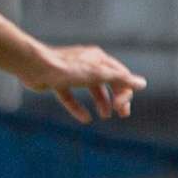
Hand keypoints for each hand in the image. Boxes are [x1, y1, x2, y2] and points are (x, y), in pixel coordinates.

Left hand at [20, 45, 145, 123]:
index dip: (124, 92)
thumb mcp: (98, 74)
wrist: (35, 66)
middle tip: (122, 114)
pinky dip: (78, 107)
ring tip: (104, 116)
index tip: (121, 108)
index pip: (119, 75)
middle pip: (107, 81)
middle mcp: (87, 63)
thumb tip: (142, 83)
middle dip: (116, 97)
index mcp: (98, 58)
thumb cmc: (67, 68)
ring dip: (100, 102)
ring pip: (91, 89)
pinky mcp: (58, 82)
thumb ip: (120, 79)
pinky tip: (84, 119)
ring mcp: (72, 73)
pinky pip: (71, 96)